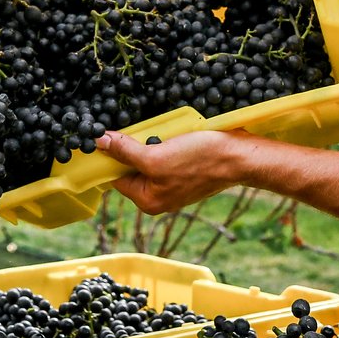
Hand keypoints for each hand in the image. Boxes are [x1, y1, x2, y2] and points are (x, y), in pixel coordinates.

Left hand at [96, 129, 245, 214]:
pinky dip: (170, 142)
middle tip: (153, 137)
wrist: (239, 156)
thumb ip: (125, 151)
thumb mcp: (155, 156)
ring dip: (155, 142)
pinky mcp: (187, 171)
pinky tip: (182, 137)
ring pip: (151, 157)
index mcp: (147, 201)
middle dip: (138, 147)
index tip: (114, 136)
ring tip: (171, 138)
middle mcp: (159, 197)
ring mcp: (174, 185)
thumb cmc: (200, 160)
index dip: (113, 156)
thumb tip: (98, 142)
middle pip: (133, 166)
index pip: (116, 176)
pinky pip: (168, 154)